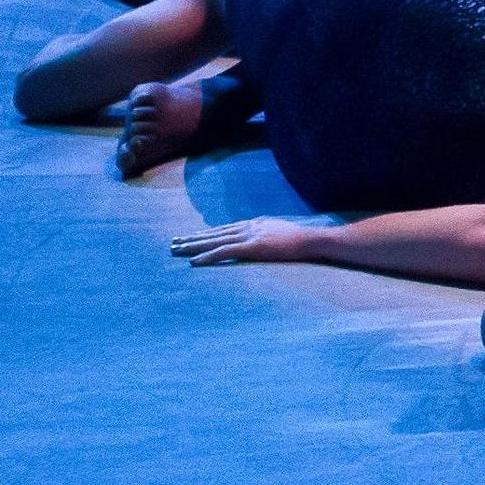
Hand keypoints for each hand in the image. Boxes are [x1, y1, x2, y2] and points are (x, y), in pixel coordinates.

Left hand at [171, 218, 320, 266]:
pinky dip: (207, 256)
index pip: (224, 229)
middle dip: (193, 238)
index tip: (191, 237)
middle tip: (173, 243)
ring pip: (215, 240)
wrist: (311, 240)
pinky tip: (194, 261)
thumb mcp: (279, 232)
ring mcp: (249, 235)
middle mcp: (248, 226)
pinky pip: (224, 252)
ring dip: (194, 245)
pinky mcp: (251, 247)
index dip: (206, 233)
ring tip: (176, 249)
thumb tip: (258, 240)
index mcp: (255, 223)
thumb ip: (265, 234)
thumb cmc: (300, 240)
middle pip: (215, 232)